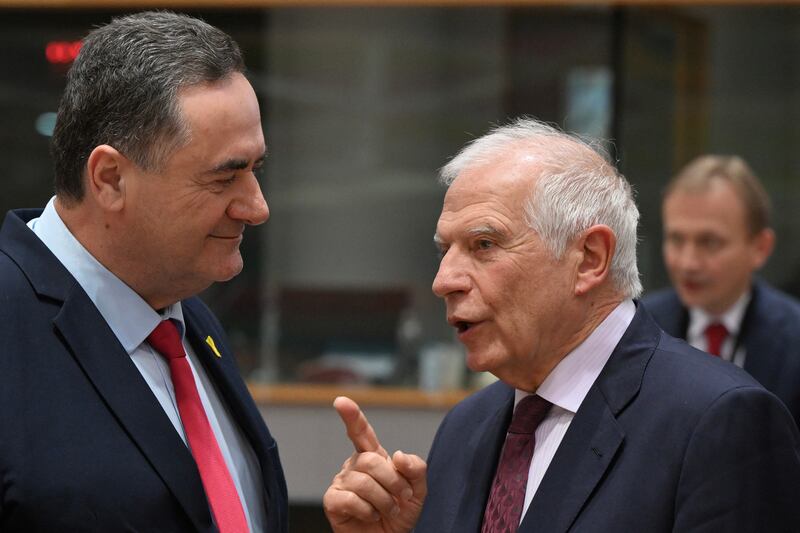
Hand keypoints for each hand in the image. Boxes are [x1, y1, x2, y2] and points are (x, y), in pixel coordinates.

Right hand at [323, 396, 426, 532]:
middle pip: (370, 460)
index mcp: (373, 457)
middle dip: (393, 481)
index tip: (341, 401)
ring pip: (362, 481)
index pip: (361, 432)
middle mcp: (354, 466)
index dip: (352, 416)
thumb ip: (416, 468)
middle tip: (403, 498)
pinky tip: (370, 516)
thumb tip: (398, 455)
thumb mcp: (418, 490)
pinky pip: (350, 499)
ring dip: (383, 500)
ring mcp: (341, 482)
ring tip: (388, 511)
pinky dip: (367, 510)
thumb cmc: (400, 514)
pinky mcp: (332, 501)